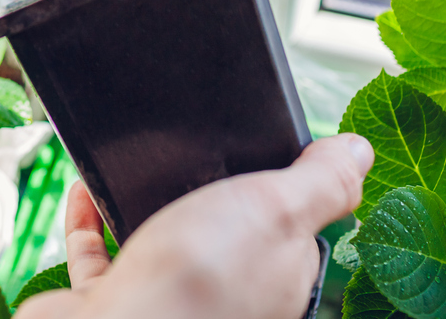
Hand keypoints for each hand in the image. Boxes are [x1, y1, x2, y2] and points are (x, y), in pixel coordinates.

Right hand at [18, 134, 372, 318]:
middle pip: (222, 235)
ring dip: (144, 198)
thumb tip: (359, 151)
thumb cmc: (197, 282)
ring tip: (136, 159)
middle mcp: (224, 296)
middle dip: (205, 192)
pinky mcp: (112, 299)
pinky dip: (90, 218)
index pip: (292, 232)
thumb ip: (321, 183)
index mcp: (276, 280)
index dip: (283, 189)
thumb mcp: (276, 211)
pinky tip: (86, 188)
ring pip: (159, 241)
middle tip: (191, 145)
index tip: (264, 148)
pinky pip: (100, 253)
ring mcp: (165, 299)